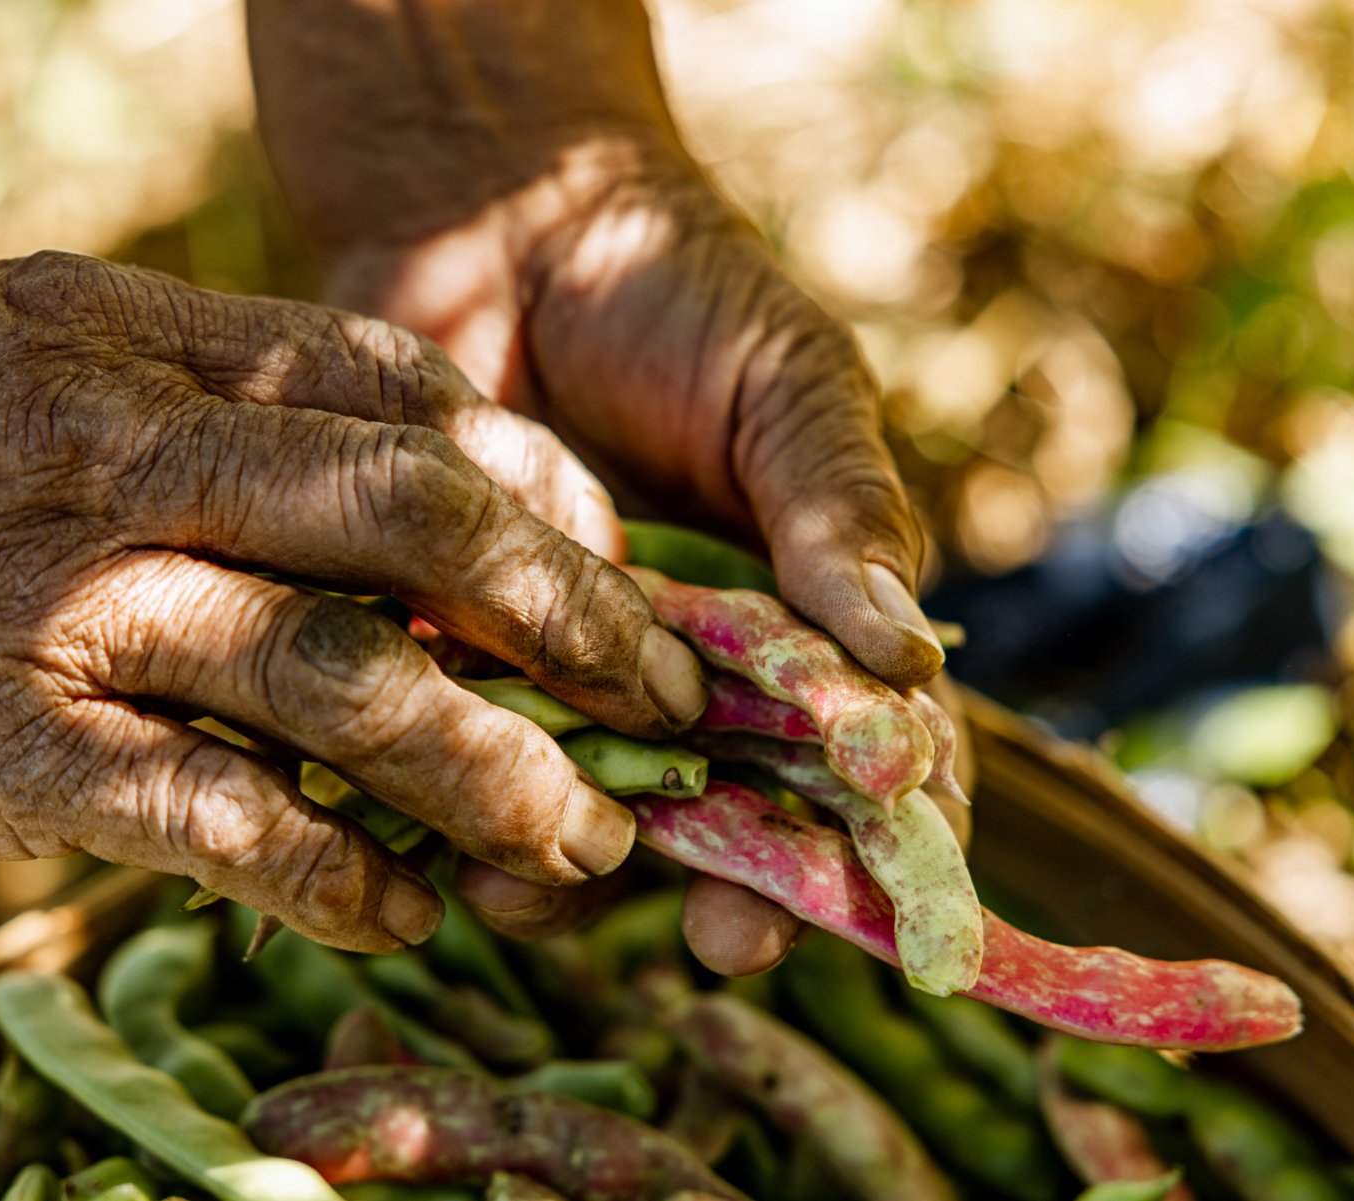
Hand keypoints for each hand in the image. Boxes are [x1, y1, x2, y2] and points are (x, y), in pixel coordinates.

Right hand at [0, 251, 708, 951]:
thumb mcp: (50, 349)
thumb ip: (222, 398)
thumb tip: (417, 491)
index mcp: (151, 343)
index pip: (409, 392)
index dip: (544, 485)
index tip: (611, 567)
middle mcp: (128, 453)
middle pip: (417, 518)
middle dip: (575, 618)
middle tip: (665, 703)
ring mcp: (72, 601)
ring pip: (345, 676)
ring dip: (493, 770)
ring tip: (577, 841)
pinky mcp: (12, 745)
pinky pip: (221, 818)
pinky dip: (337, 873)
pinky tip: (401, 910)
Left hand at [250, 0, 944, 973]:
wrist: (501, 227)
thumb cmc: (680, 296)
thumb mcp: (789, 388)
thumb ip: (841, 518)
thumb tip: (907, 661)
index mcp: (805, 622)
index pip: (879, 754)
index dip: (890, 837)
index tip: (882, 898)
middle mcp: (697, 674)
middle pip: (745, 822)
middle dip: (748, 894)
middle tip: (728, 939)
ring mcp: (577, 676)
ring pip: (603, 816)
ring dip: (589, 871)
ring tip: (557, 880)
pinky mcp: (465, 660)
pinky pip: (472, 761)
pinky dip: (461, 807)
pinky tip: (446, 828)